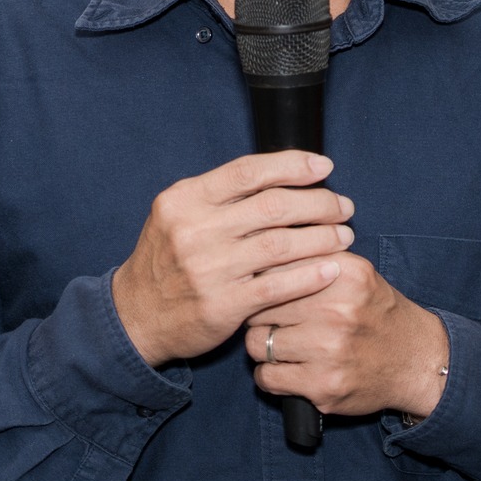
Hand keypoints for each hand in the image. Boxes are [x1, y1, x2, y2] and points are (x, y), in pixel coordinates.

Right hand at [112, 150, 353, 367]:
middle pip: (272, 206)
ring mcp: (208, 268)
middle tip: (343, 206)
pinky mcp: (222, 304)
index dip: (292, 165)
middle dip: (318, 203)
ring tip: (344, 235)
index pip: (248, 171)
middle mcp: (195, 230)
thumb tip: (280, 174)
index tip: (323, 167)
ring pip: (281, 245)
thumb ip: (220, 196)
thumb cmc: (167, 260)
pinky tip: (331, 269)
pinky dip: (309, 275)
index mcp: (185, 199)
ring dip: (321, 238)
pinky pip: (278, 286)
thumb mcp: (178, 215)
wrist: (135, 315)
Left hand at [245, 253, 449, 418]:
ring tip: (281, 343)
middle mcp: (336, 309)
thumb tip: (259, 249)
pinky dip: (269, 374)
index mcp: (342, 272)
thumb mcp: (354, 272)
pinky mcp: (323, 386)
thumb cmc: (375, 311)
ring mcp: (329, 351)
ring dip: (262, 345)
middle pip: (260, 306)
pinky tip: (284, 368)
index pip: (273, 268)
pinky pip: (267, 377)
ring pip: (256, 343)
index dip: (263, 280)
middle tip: (273, 318)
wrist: (416, 360)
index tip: (263, 287)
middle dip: (259, 312)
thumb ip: (312, 257)